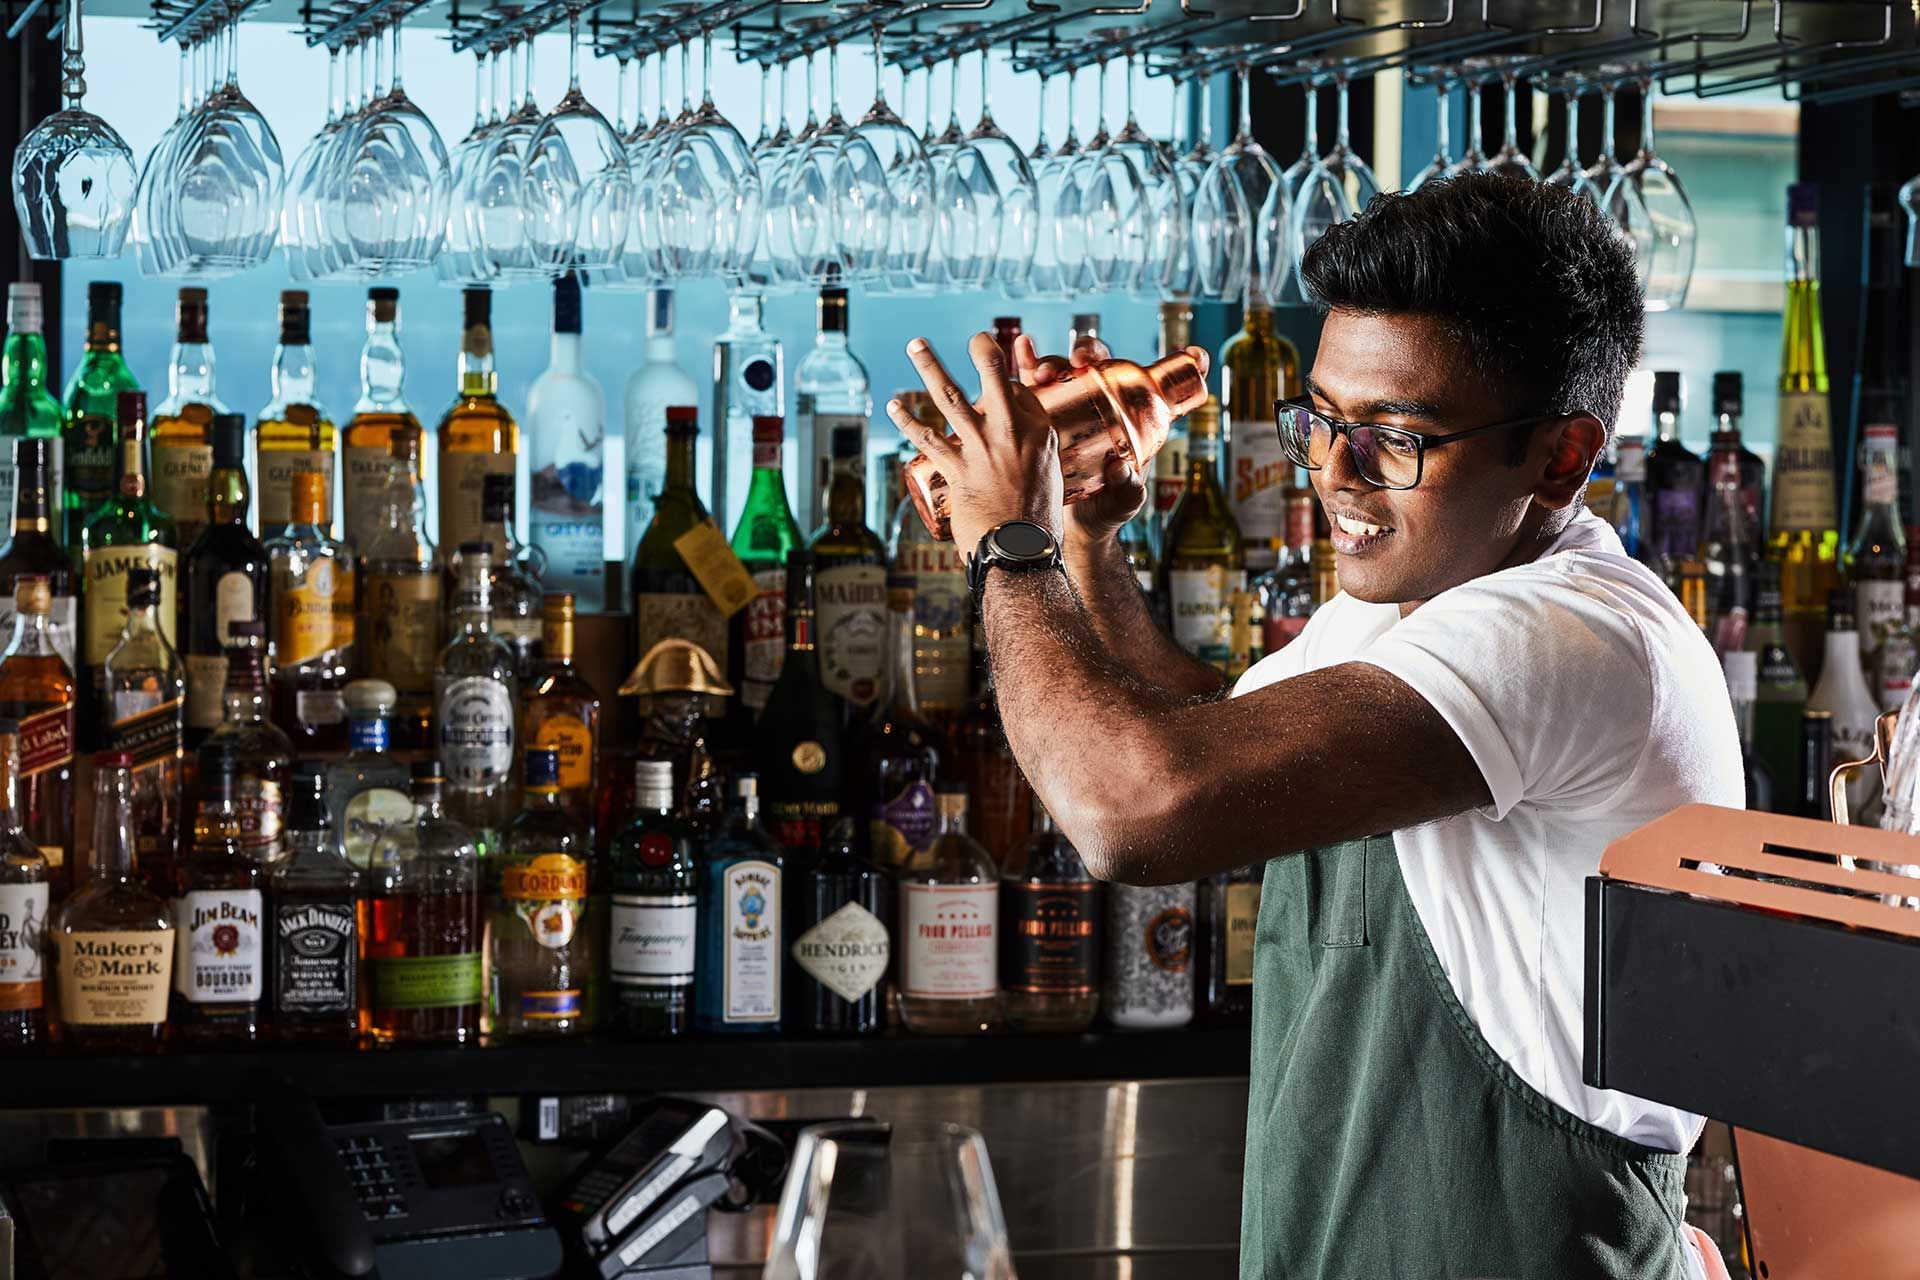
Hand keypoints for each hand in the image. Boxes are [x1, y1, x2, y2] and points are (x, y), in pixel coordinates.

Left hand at [886, 332, 1062, 557]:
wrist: (1020, 551)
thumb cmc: (1036, 522)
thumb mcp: (1049, 477)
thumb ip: (1032, 455)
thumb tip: (1012, 448)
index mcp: (1040, 433)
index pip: (1019, 393)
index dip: (1006, 386)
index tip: (999, 385)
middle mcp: (1011, 433)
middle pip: (993, 378)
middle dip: (982, 350)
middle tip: (973, 336)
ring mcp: (981, 448)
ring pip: (951, 398)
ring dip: (930, 367)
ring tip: (915, 344)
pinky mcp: (956, 469)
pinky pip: (926, 437)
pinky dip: (907, 420)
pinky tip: (893, 406)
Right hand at [1011, 334, 1212, 551]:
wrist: (1069, 528)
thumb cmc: (1106, 510)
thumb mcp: (1124, 501)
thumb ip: (1128, 488)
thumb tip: (1120, 469)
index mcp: (1133, 419)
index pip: (1156, 384)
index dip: (1181, 362)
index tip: (1196, 356)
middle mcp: (1101, 404)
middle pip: (1098, 363)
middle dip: (1088, 352)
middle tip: (1081, 361)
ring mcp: (1069, 406)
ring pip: (1063, 369)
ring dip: (1051, 361)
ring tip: (1042, 373)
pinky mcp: (1040, 414)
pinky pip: (1032, 385)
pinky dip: (1027, 362)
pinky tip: (1022, 348)